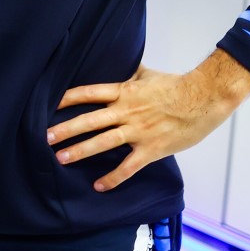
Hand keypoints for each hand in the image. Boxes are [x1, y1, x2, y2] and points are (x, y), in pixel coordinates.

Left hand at [47, 49, 249, 191]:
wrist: (204, 99)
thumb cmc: (176, 85)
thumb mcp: (147, 74)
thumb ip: (129, 74)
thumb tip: (118, 64)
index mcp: (124, 92)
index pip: (89, 93)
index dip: (68, 98)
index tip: (48, 104)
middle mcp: (126, 111)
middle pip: (90, 120)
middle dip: (66, 129)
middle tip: (45, 138)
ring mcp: (138, 131)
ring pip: (103, 142)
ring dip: (80, 151)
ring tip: (61, 159)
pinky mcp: (151, 149)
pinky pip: (129, 167)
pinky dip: (113, 178)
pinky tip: (99, 186)